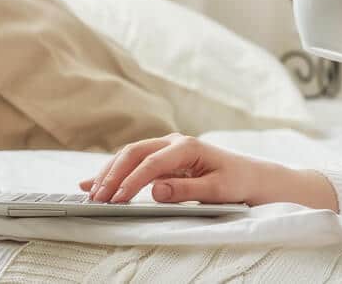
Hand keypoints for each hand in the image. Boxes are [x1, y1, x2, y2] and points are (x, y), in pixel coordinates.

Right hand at [78, 133, 262, 204]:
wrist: (251, 176)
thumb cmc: (237, 182)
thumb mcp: (217, 190)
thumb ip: (186, 190)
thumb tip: (155, 189)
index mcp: (188, 147)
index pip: (152, 163)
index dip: (132, 182)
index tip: (116, 199)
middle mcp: (174, 142)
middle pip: (134, 153)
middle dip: (113, 175)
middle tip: (97, 197)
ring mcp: (167, 148)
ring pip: (130, 155)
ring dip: (109, 172)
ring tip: (90, 191)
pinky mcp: (163, 159)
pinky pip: (134, 163)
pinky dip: (115, 172)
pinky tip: (96, 181)